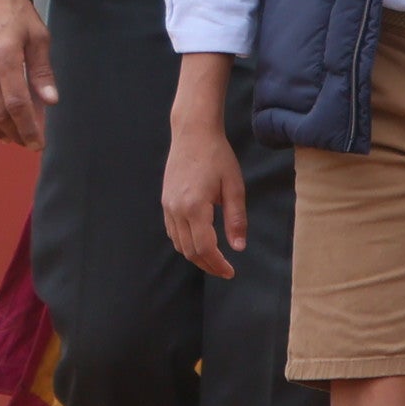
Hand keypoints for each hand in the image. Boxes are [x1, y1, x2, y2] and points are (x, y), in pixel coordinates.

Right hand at [0, 0, 55, 146]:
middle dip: (14, 133)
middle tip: (27, 142)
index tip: (38, 144)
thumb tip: (51, 101)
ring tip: (10, 137)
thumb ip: (42, 71)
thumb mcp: (37, 37)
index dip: (28, 129)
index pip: (17, 104)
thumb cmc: (15, 15)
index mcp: (5, 55)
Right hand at [162, 109, 249, 278]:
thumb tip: (239, 248)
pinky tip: (198, 242)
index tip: (231, 272)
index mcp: (195, 207)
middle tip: (225, 270)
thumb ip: (236, 219)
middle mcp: (177, 209)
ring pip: (178, 243)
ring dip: (195, 256)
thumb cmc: (217, 156)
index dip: (218, 264)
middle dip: (207, 264)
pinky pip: (172, 231)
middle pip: (189, 250)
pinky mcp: (165, 200)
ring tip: (213, 259)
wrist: (193, 133)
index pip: (204, 248)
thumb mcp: (234, 187)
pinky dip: (184, 243)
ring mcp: (168, 205)